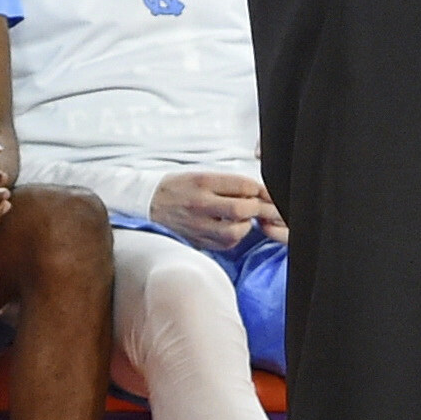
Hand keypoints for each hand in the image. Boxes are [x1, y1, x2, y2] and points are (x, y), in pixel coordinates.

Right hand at [150, 170, 281, 251]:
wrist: (150, 203)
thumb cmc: (180, 186)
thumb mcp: (203, 175)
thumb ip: (230, 184)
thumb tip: (259, 193)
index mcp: (202, 183)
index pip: (242, 185)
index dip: (262, 190)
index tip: (270, 193)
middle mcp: (200, 205)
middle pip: (241, 209)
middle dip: (260, 209)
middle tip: (268, 209)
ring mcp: (198, 226)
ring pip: (235, 232)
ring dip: (246, 225)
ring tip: (244, 218)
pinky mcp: (197, 241)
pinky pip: (225, 244)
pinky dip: (235, 237)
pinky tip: (233, 228)